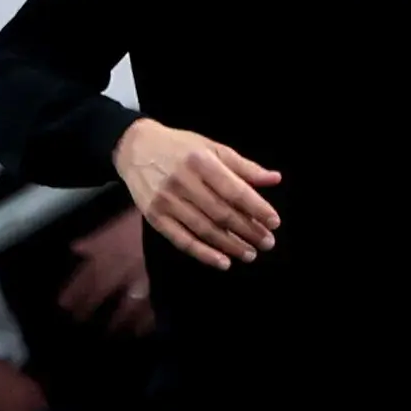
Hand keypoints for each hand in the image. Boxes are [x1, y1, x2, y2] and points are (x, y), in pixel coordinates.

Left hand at [58, 210, 152, 334]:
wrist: (174, 221)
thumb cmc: (143, 220)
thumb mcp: (117, 225)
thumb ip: (96, 240)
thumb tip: (76, 249)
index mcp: (108, 255)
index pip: (85, 277)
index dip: (74, 291)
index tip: (64, 304)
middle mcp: (121, 273)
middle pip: (101, 295)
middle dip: (89, 308)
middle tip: (80, 321)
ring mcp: (142, 283)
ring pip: (125, 308)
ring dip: (116, 322)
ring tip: (112, 332)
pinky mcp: (161, 290)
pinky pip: (151, 311)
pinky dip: (144, 323)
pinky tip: (140, 331)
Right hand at [113, 117, 281, 268]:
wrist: (135, 148)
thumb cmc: (180, 148)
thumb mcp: (212, 148)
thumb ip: (244, 167)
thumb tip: (275, 179)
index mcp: (201, 161)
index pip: (235, 190)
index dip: (257, 208)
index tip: (274, 222)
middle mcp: (183, 181)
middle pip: (222, 213)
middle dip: (248, 231)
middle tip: (267, 243)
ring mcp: (166, 201)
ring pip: (204, 229)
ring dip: (230, 246)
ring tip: (250, 254)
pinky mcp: (154, 216)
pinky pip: (182, 240)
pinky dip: (203, 254)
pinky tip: (223, 262)